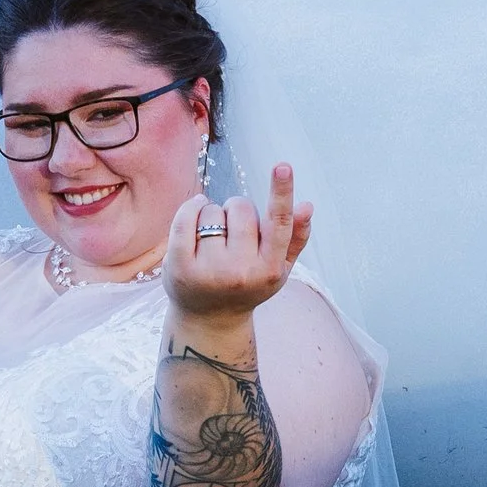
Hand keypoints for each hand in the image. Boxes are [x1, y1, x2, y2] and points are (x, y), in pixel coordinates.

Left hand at [162, 159, 310, 323]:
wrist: (210, 320)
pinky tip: (196, 212)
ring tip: (214, 239)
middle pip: (241, 206)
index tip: (282, 166)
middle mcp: (241, 271)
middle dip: (237, 211)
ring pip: (213, 210)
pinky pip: (185, 218)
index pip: (278, 223)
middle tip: (234, 236)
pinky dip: (191, 208)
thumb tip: (307, 206)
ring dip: (214, 215)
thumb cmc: (248, 285)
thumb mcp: (278, 268)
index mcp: (269, 269)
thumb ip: (295, 237)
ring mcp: (209, 270)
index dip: (281, 192)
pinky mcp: (180, 266)